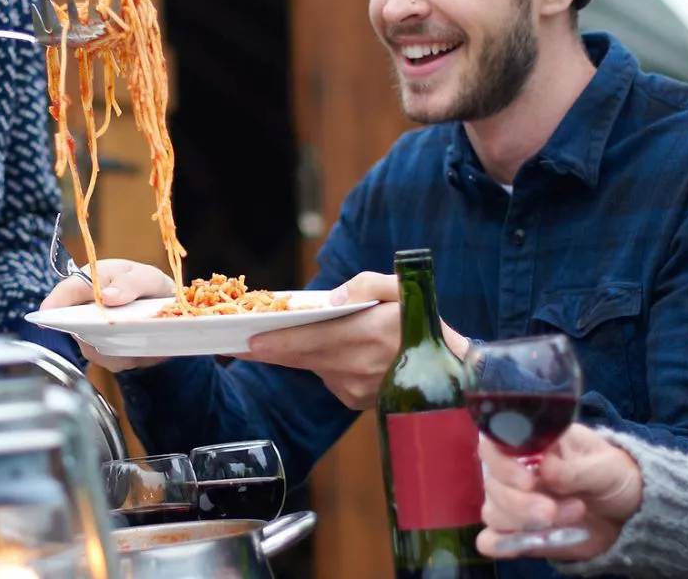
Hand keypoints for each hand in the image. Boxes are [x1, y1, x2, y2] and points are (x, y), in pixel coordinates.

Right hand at [39, 259, 177, 371]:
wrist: (165, 309)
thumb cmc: (147, 287)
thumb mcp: (147, 277)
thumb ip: (131, 283)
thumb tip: (108, 296)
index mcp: (91, 281)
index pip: (68, 290)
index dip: (55, 301)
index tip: (46, 313)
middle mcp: (83, 309)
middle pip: (75, 325)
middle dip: (93, 329)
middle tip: (117, 329)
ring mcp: (90, 333)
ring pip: (93, 347)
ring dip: (116, 346)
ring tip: (139, 337)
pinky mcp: (104, 354)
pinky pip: (111, 362)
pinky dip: (128, 357)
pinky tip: (142, 348)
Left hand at [239, 272, 468, 409]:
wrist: (449, 372)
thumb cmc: (422, 321)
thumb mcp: (401, 288)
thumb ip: (365, 285)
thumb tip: (331, 299)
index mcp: (365, 336)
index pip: (307, 341)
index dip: (274, 343)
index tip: (246, 342)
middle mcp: (356, 367)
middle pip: (298, 358)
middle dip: (268, 350)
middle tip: (237, 343)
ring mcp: (355, 389)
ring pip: (311, 368)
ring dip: (293, 355)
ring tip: (270, 340)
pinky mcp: (355, 402)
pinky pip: (326, 377)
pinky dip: (318, 364)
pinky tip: (318, 352)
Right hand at [477, 423, 641, 560]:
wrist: (629, 509)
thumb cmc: (614, 474)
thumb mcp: (605, 466)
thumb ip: (575, 469)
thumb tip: (544, 468)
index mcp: (532, 444)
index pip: (494, 444)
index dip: (503, 463)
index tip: (528, 481)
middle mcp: (516, 472)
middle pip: (493, 484)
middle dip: (522, 503)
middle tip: (554, 511)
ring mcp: (516, 503)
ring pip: (493, 513)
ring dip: (525, 522)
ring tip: (571, 516)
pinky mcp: (521, 533)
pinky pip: (493, 540)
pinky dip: (500, 544)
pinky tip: (522, 543)